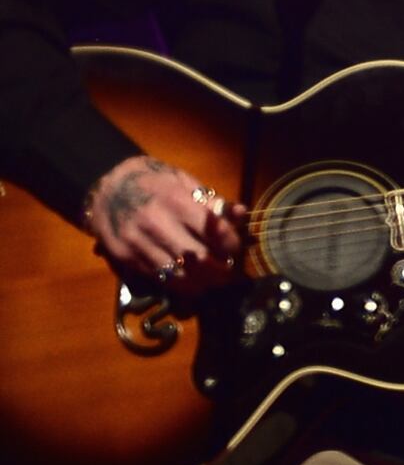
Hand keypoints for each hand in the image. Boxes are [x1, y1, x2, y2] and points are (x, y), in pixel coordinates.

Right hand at [82, 153, 245, 285]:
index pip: (215, 232)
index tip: (234, 247)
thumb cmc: (151, 181)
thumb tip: (240, 213)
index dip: (231, 244)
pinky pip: (158, 278)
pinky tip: (188, 281)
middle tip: (229, 272)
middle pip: (200, 259)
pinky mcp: (124, 257)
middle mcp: (155, 223)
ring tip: (212, 281)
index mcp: (175, 201)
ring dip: (201, 282)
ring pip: (179, 275)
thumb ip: (211, 199)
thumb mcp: (182, 180)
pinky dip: (178, 283)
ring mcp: (137, 242)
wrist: (103, 187)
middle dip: (220, 269)